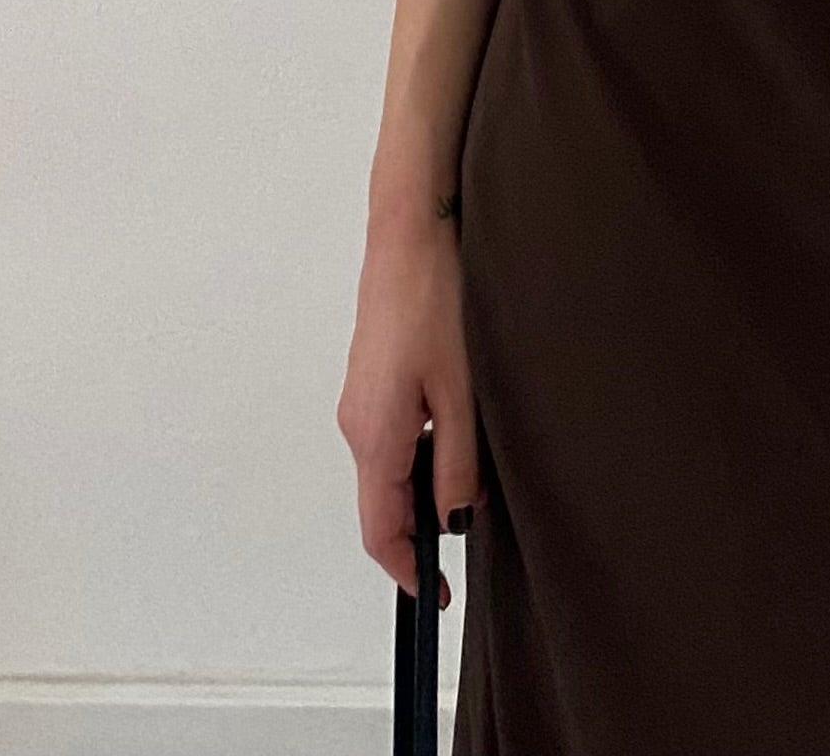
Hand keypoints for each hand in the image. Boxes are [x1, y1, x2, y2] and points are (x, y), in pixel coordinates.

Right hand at [336, 215, 482, 605]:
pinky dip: (421, 449)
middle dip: (420, 530)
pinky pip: (392, 434)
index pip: (379, 530)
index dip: (406, 571)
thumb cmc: (434, 299)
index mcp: (374, 435)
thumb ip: (458, 461)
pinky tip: (458, 426)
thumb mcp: (462, 391)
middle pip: (384, 502)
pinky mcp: (372, 377)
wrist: (410, 232)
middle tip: (467, 541)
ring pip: (390, 467)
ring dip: (425, 483)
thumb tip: (456, 518)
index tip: (435, 595)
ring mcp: (360, 399)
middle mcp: (356, 423)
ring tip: (473, 474)